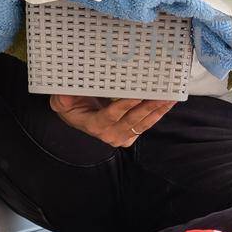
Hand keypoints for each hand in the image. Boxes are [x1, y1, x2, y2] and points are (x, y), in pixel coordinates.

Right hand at [48, 94, 174, 146]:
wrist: (77, 115)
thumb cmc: (71, 105)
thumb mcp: (61, 101)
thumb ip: (63, 98)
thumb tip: (65, 95)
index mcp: (94, 125)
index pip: (111, 115)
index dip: (125, 105)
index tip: (138, 95)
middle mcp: (109, 134)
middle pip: (132, 120)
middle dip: (149, 107)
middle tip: (162, 94)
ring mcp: (121, 136)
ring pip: (142, 124)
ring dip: (157, 111)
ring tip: (170, 98)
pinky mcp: (130, 135)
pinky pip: (145, 125)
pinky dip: (157, 114)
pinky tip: (167, 104)